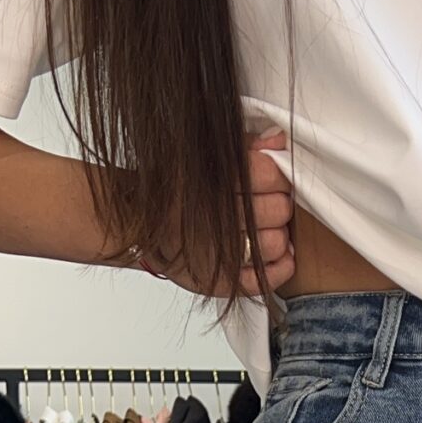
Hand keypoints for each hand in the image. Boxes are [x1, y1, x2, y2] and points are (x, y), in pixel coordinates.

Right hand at [127, 131, 293, 295]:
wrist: (141, 223)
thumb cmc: (177, 189)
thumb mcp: (202, 154)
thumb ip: (244, 145)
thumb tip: (278, 139)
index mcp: (209, 182)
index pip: (270, 174)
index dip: (277, 175)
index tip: (272, 178)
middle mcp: (213, 221)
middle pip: (279, 209)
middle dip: (278, 203)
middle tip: (266, 203)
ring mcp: (217, 256)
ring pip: (277, 244)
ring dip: (277, 235)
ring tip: (261, 227)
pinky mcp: (222, 283)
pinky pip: (267, 280)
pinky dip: (279, 266)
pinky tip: (270, 253)